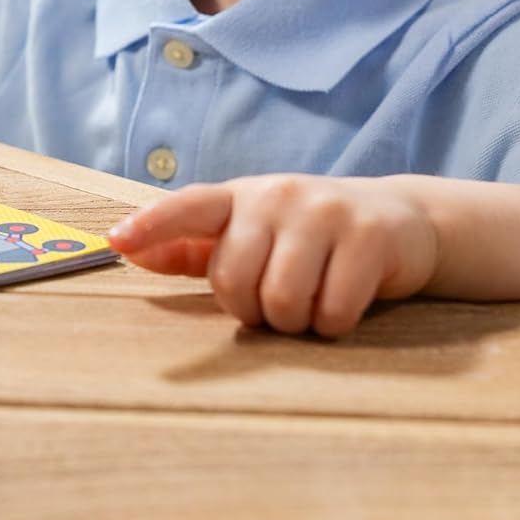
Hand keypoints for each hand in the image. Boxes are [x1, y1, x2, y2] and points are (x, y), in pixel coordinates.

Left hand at [106, 173, 439, 337]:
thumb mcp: (252, 232)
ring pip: (283, 300)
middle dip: (252, 310)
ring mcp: (326, 212)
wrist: (402, 220)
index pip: (189, 206)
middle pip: (236, 280)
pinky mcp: (369, 237)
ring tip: (310, 303)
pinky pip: (331, 311)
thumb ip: (193, 247)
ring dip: (294, 322)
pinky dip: (332, 324)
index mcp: (242, 196)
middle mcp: (279, 195)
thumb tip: (130, 251)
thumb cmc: (310, 235)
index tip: (118, 240)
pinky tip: (343, 303)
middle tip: (276, 302)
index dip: (153, 225)